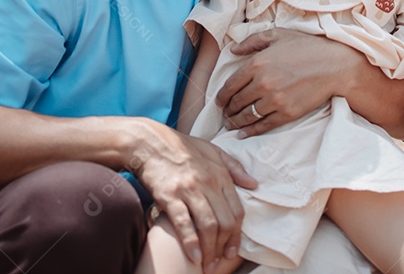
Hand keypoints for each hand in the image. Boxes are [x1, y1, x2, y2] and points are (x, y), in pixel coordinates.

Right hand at [128, 119, 256, 269]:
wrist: (149, 143)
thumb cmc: (182, 147)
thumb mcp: (214, 151)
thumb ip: (235, 168)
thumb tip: (254, 184)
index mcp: (220, 174)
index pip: (237, 210)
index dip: (237, 234)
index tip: (234, 250)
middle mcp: (208, 183)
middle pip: (225, 221)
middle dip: (224, 246)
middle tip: (220, 262)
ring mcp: (189, 190)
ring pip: (208, 225)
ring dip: (210, 250)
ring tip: (207, 265)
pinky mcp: (169, 196)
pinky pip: (184, 223)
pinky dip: (191, 243)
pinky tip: (193, 257)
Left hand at [217, 29, 353, 135]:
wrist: (334, 65)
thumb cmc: (307, 47)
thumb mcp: (278, 35)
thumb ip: (252, 41)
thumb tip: (233, 49)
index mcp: (257, 63)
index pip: (230, 85)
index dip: (221, 96)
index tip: (219, 102)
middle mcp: (262, 83)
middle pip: (236, 102)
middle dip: (227, 110)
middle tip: (224, 115)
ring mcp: (275, 100)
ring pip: (247, 116)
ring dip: (235, 122)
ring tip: (231, 124)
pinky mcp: (287, 113)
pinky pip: (263, 125)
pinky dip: (250, 131)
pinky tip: (243, 134)